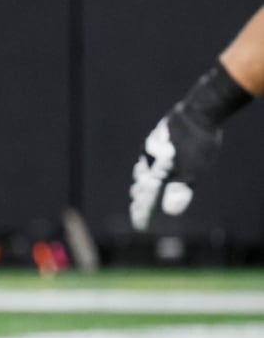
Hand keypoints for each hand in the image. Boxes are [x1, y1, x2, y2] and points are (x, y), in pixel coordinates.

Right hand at [129, 102, 222, 229]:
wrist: (199, 111)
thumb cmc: (196, 143)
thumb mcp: (193, 170)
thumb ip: (180, 191)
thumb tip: (170, 211)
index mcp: (156, 171)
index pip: (148, 198)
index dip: (144, 213)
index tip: (140, 226)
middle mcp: (149, 161)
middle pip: (141, 184)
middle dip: (140, 199)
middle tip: (138, 210)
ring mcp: (151, 149)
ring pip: (143, 170)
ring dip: (142, 183)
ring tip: (141, 191)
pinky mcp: (157, 139)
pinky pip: (149, 158)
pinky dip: (149, 167)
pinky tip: (154, 166)